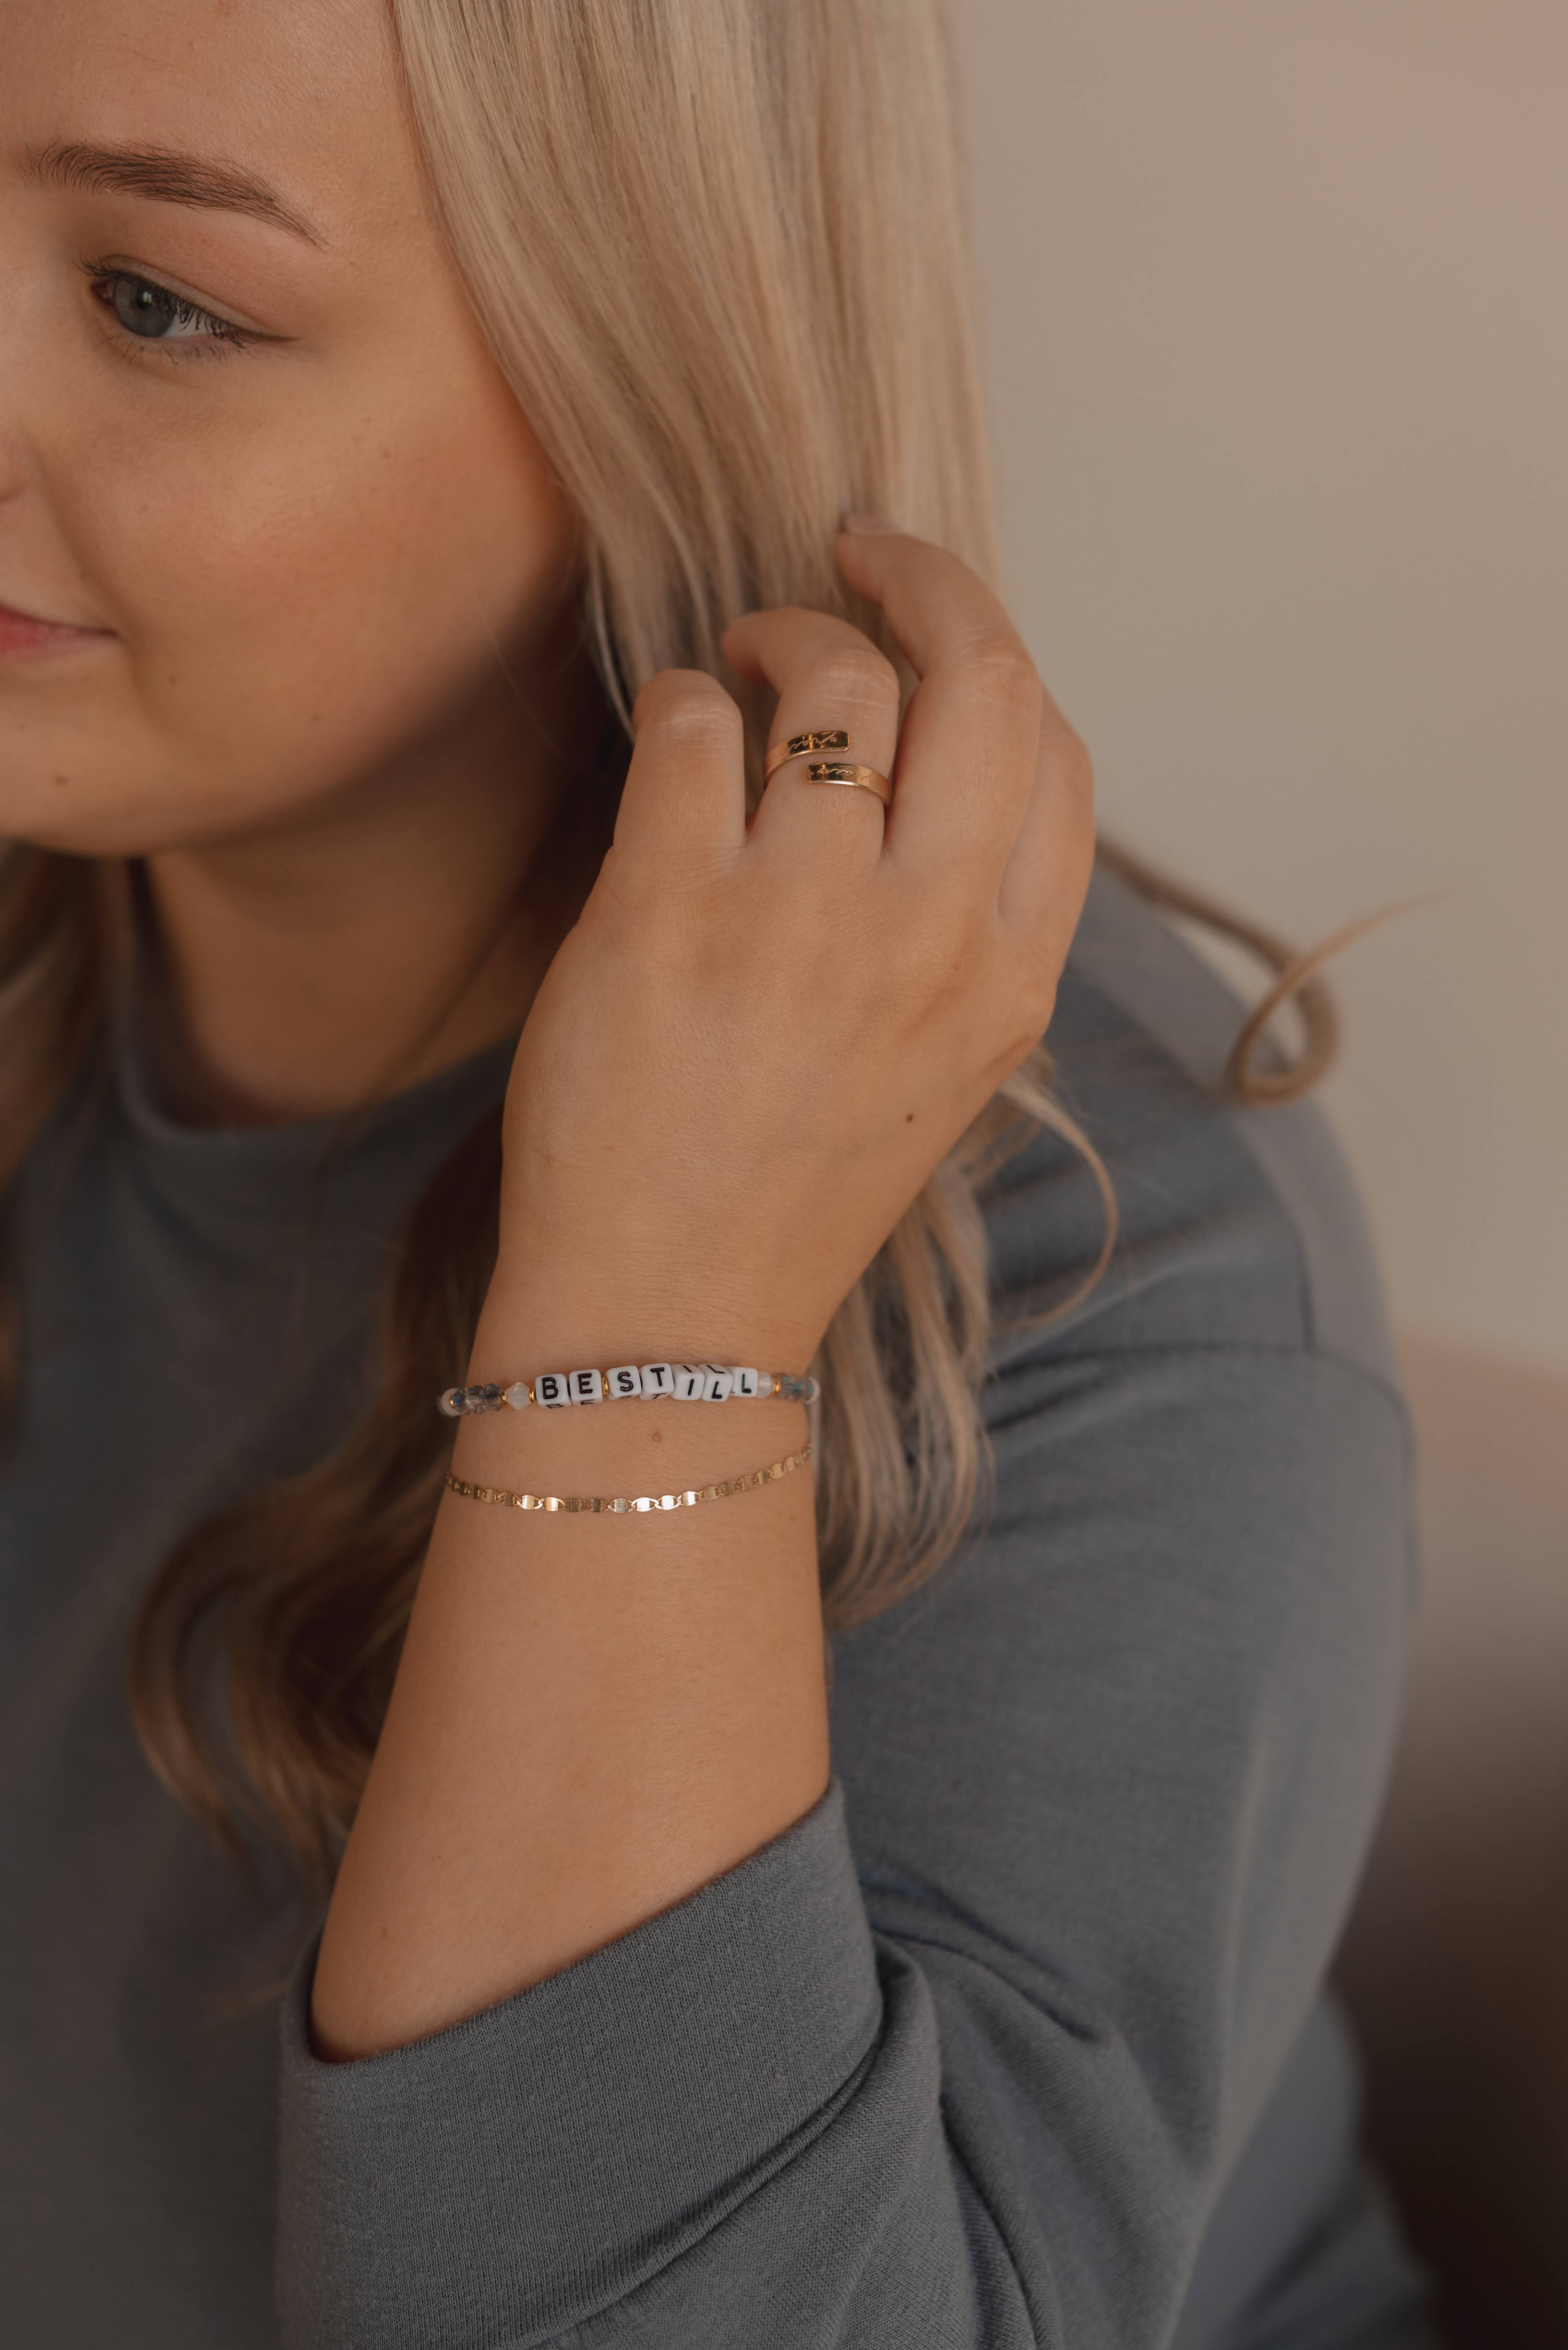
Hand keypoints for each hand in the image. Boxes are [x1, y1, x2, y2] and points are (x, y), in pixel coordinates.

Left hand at [489, 524, 1094, 1369]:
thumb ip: (962, 920)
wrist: (672, 1314)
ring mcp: (804, 923)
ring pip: (834, 679)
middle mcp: (930, 939)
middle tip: (855, 554)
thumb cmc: (790, 1183)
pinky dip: (676, 700)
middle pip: (982, 676)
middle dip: (924, 577)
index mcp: (1008, 979)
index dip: (994, 654)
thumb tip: (932, 748)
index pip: (1058, 755)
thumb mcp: (937, 1064)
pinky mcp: (671, 914)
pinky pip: (688, 723)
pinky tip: (667, 741)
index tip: (935, 621)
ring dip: (778, 634)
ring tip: (736, 668)